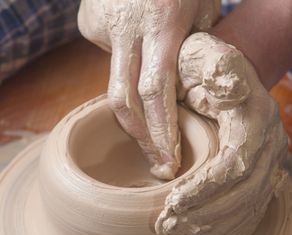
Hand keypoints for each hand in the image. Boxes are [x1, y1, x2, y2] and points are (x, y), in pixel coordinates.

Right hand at [78, 0, 219, 178]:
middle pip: (123, 100)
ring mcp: (102, 24)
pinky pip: (109, 54)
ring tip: (152, 73)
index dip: (161, 131)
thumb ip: (192, 51)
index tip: (168, 160)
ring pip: (115, 80)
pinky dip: (126, 56)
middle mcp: (127, 28)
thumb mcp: (202, 10)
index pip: (156, 92)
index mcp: (162, 25)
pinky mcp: (88, 21)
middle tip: (156, 162)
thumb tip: (182, 92)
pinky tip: (136, 32)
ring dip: (134, 96)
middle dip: (141, 137)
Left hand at [155, 33, 288, 234]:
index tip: (171, 203)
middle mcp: (271, 144)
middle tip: (167, 228)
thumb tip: (228, 86)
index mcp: (257, 118)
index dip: (205, 189)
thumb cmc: (202, 65)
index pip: (235, 164)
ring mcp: (269, 164)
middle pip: (244, 194)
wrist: (221, 73)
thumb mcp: (204, 55)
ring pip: (248, 209)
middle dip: (205, 217)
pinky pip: (250, 214)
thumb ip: (216, 68)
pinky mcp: (261, 178)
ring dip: (213, 232)